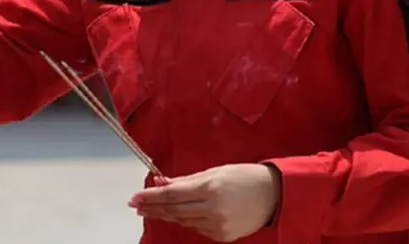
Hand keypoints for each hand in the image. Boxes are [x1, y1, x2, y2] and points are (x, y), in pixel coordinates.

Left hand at [129, 164, 280, 241]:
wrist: (273, 195)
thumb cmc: (244, 177)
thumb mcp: (214, 172)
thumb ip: (186, 180)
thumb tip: (162, 182)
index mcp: (210, 188)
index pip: (171, 195)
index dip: (150, 196)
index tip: (135, 197)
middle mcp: (213, 209)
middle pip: (173, 211)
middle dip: (152, 208)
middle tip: (135, 205)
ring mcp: (218, 225)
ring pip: (183, 221)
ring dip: (165, 215)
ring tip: (150, 210)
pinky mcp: (222, 236)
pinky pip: (197, 228)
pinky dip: (185, 220)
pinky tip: (175, 215)